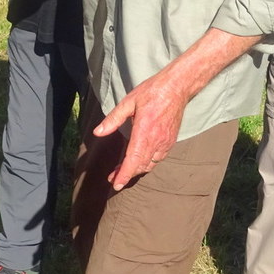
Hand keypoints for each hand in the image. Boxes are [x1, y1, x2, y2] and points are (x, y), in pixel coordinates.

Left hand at [93, 68, 189, 190]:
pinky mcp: (170, 141)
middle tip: (113, 177)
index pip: (133, 159)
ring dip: (136, 170)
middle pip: (140, 166)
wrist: (176, 88)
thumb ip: (113, 119)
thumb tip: (97, 132)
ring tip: (123, 170)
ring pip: (150, 164)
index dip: (124, 174)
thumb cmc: (151, 92)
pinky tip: (139, 160)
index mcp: (144, 131)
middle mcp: (156, 140)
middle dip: (126, 174)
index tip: (116, 184)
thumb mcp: (128, 102)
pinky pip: (158, 159)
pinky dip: (147, 163)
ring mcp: (165, 142)